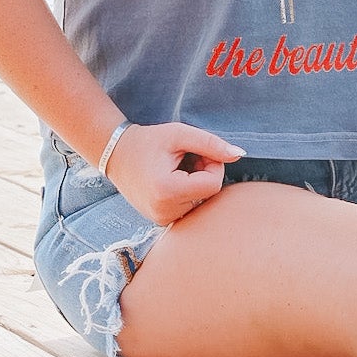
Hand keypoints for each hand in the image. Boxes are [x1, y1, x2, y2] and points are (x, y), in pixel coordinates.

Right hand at [108, 122, 244, 224]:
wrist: (116, 154)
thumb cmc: (148, 141)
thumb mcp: (179, 134)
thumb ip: (211, 144)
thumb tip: (240, 154)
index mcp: (167, 191)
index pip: (213, 184)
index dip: (213, 165)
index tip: (198, 152)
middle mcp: (164, 211)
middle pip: (208, 194)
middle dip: (204, 174)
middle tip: (186, 158)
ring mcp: (162, 220)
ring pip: (201, 202)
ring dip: (196, 183)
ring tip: (176, 169)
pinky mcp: (162, 221)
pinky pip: (190, 208)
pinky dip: (187, 193)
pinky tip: (172, 181)